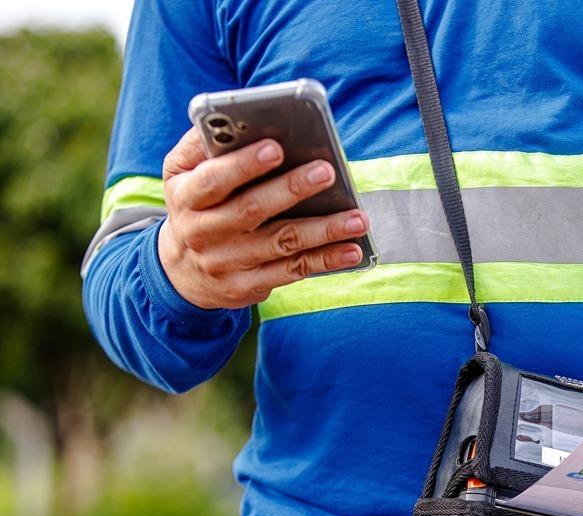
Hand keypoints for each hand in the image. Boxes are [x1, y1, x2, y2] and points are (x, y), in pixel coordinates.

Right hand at [157, 127, 368, 309]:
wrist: (181, 272)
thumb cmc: (195, 207)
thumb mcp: (182, 174)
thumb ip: (202, 145)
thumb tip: (233, 119)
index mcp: (186, 197)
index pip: (213, 180)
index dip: (243, 165)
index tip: (276, 148)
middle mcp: (202, 232)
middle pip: (251, 210)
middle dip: (291, 189)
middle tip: (327, 172)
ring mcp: (226, 263)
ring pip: (281, 243)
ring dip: (323, 230)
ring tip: (357, 218)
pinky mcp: (248, 286)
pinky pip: (292, 272)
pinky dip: (325, 260)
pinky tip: (352, 250)